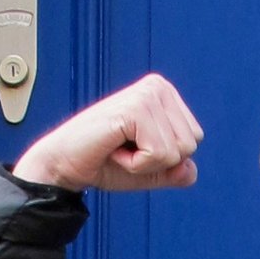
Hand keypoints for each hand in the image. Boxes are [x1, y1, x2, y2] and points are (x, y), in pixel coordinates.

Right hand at [15, 74, 202, 192]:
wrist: (65, 164)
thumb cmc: (104, 162)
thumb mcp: (151, 170)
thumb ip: (177, 171)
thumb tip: (191, 170)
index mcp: (164, 93)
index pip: (194, 139)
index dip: (165, 158)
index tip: (134, 147)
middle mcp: (157, 87)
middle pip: (190, 145)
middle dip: (158, 161)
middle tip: (125, 149)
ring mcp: (146, 95)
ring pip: (176, 152)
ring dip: (145, 163)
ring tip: (119, 148)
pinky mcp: (135, 109)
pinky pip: (158, 155)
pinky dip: (136, 164)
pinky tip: (113, 149)